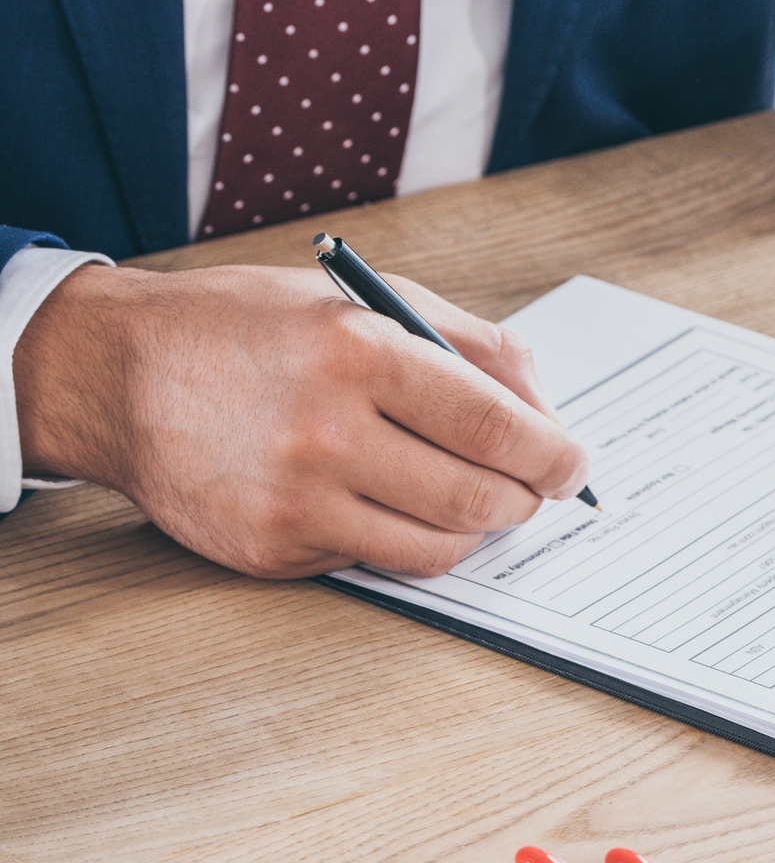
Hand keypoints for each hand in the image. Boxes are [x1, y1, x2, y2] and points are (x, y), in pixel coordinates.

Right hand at [14, 263, 590, 578]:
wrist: (115, 373)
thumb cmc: (250, 330)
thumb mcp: (362, 300)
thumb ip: (468, 343)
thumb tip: (545, 408)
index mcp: (359, 352)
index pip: (498, 427)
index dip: (554, 456)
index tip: (571, 463)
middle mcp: (326, 430)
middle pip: (479, 499)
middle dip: (522, 499)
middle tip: (529, 487)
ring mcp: (296, 500)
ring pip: (438, 548)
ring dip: (473, 530)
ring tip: (467, 497)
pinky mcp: (272, 549)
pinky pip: (377, 563)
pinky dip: (403, 541)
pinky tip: (386, 504)